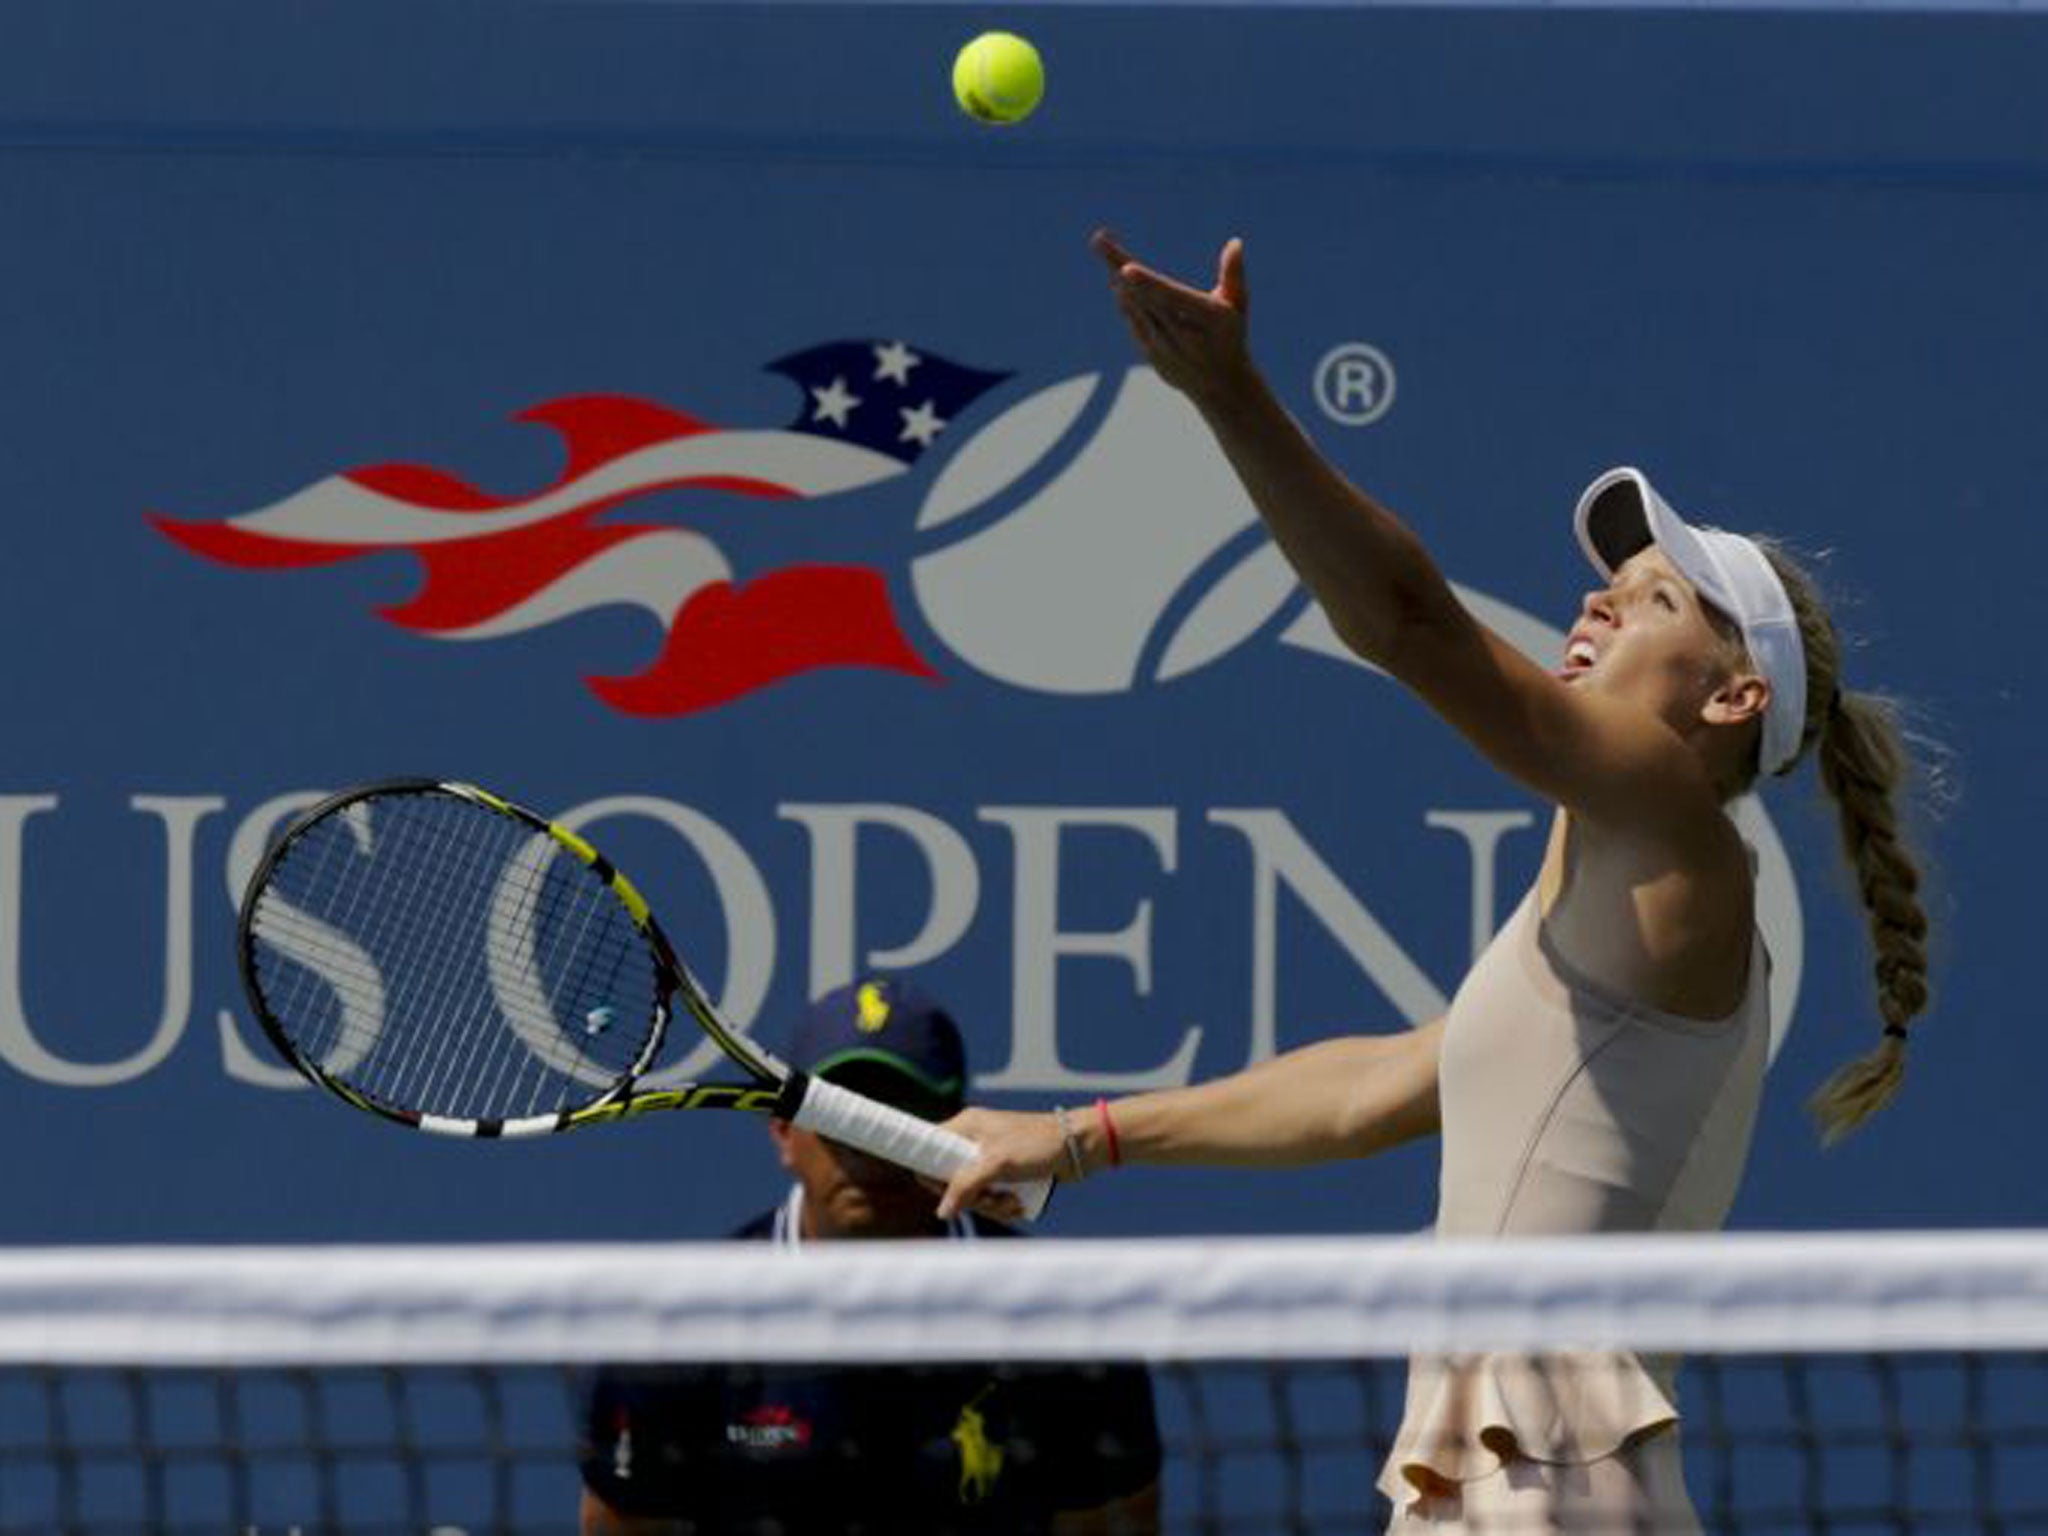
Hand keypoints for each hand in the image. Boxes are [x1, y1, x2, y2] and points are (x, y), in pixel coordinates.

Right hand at [935, 1106, 1072, 1220]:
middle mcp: (975, 1141)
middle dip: (972, 1197)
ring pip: (973, 1194)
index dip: (932, 1173)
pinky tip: (1020, 1203)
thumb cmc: (1039, 1144)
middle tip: (990, 1198)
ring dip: (991, 1205)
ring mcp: (990, 1159)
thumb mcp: (997, 1163)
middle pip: (951, 1180)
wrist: (1080, 1147)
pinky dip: (1003, 1206)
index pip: (930, 1149)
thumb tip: (942, 1211)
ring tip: (1012, 1201)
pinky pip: (990, 1198)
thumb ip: (965, 1185)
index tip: (944, 1190)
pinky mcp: (1005, 1175)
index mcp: (967, 1126)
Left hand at [1091, 229, 1253, 404]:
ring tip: (1102, 245)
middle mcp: (1180, 334)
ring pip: (1133, 306)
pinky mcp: (1149, 352)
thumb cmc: (1230, 336)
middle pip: (1143, 296)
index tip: (1125, 269)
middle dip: (1119, 267)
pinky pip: (1132, 318)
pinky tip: (1116, 278)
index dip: (1147, 283)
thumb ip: (1234, 275)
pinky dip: (1124, 297)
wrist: (1219, 385)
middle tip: (1098, 239)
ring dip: (1117, 277)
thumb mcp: (1238, 306)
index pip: (1171, 297)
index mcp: (1206, 318)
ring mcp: (1162, 346)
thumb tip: (1235, 243)